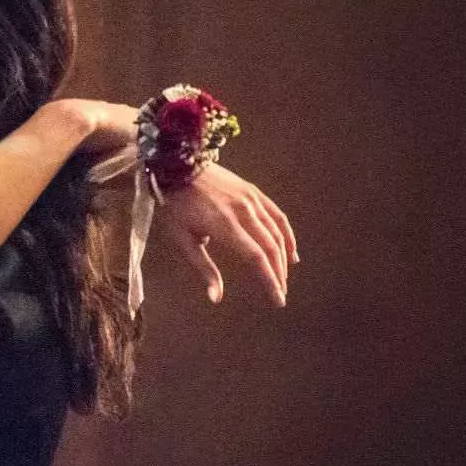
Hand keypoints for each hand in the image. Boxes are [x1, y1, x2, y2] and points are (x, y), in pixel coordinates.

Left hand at [156, 163, 297, 305]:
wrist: (176, 166)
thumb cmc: (175, 206)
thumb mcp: (181, 239)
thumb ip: (203, 268)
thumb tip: (216, 297)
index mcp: (225, 226)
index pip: (256, 258)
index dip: (270, 280)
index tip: (278, 299)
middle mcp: (243, 212)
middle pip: (270, 248)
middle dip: (278, 274)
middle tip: (280, 293)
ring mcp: (251, 200)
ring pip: (276, 233)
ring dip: (282, 258)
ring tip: (283, 277)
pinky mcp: (253, 192)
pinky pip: (277, 215)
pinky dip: (286, 235)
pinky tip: (290, 251)